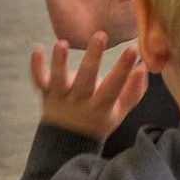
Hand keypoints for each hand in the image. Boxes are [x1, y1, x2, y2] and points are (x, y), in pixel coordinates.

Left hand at [31, 34, 147, 141]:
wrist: (66, 143)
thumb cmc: (98, 120)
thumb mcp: (120, 111)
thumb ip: (133, 90)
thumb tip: (143, 66)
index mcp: (101, 106)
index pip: (114, 86)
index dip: (123, 69)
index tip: (132, 49)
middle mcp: (80, 102)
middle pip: (85, 80)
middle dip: (92, 58)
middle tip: (100, 36)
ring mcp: (60, 97)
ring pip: (58, 80)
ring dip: (59, 62)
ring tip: (62, 44)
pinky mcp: (45, 93)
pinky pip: (39, 80)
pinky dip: (36, 66)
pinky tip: (38, 49)